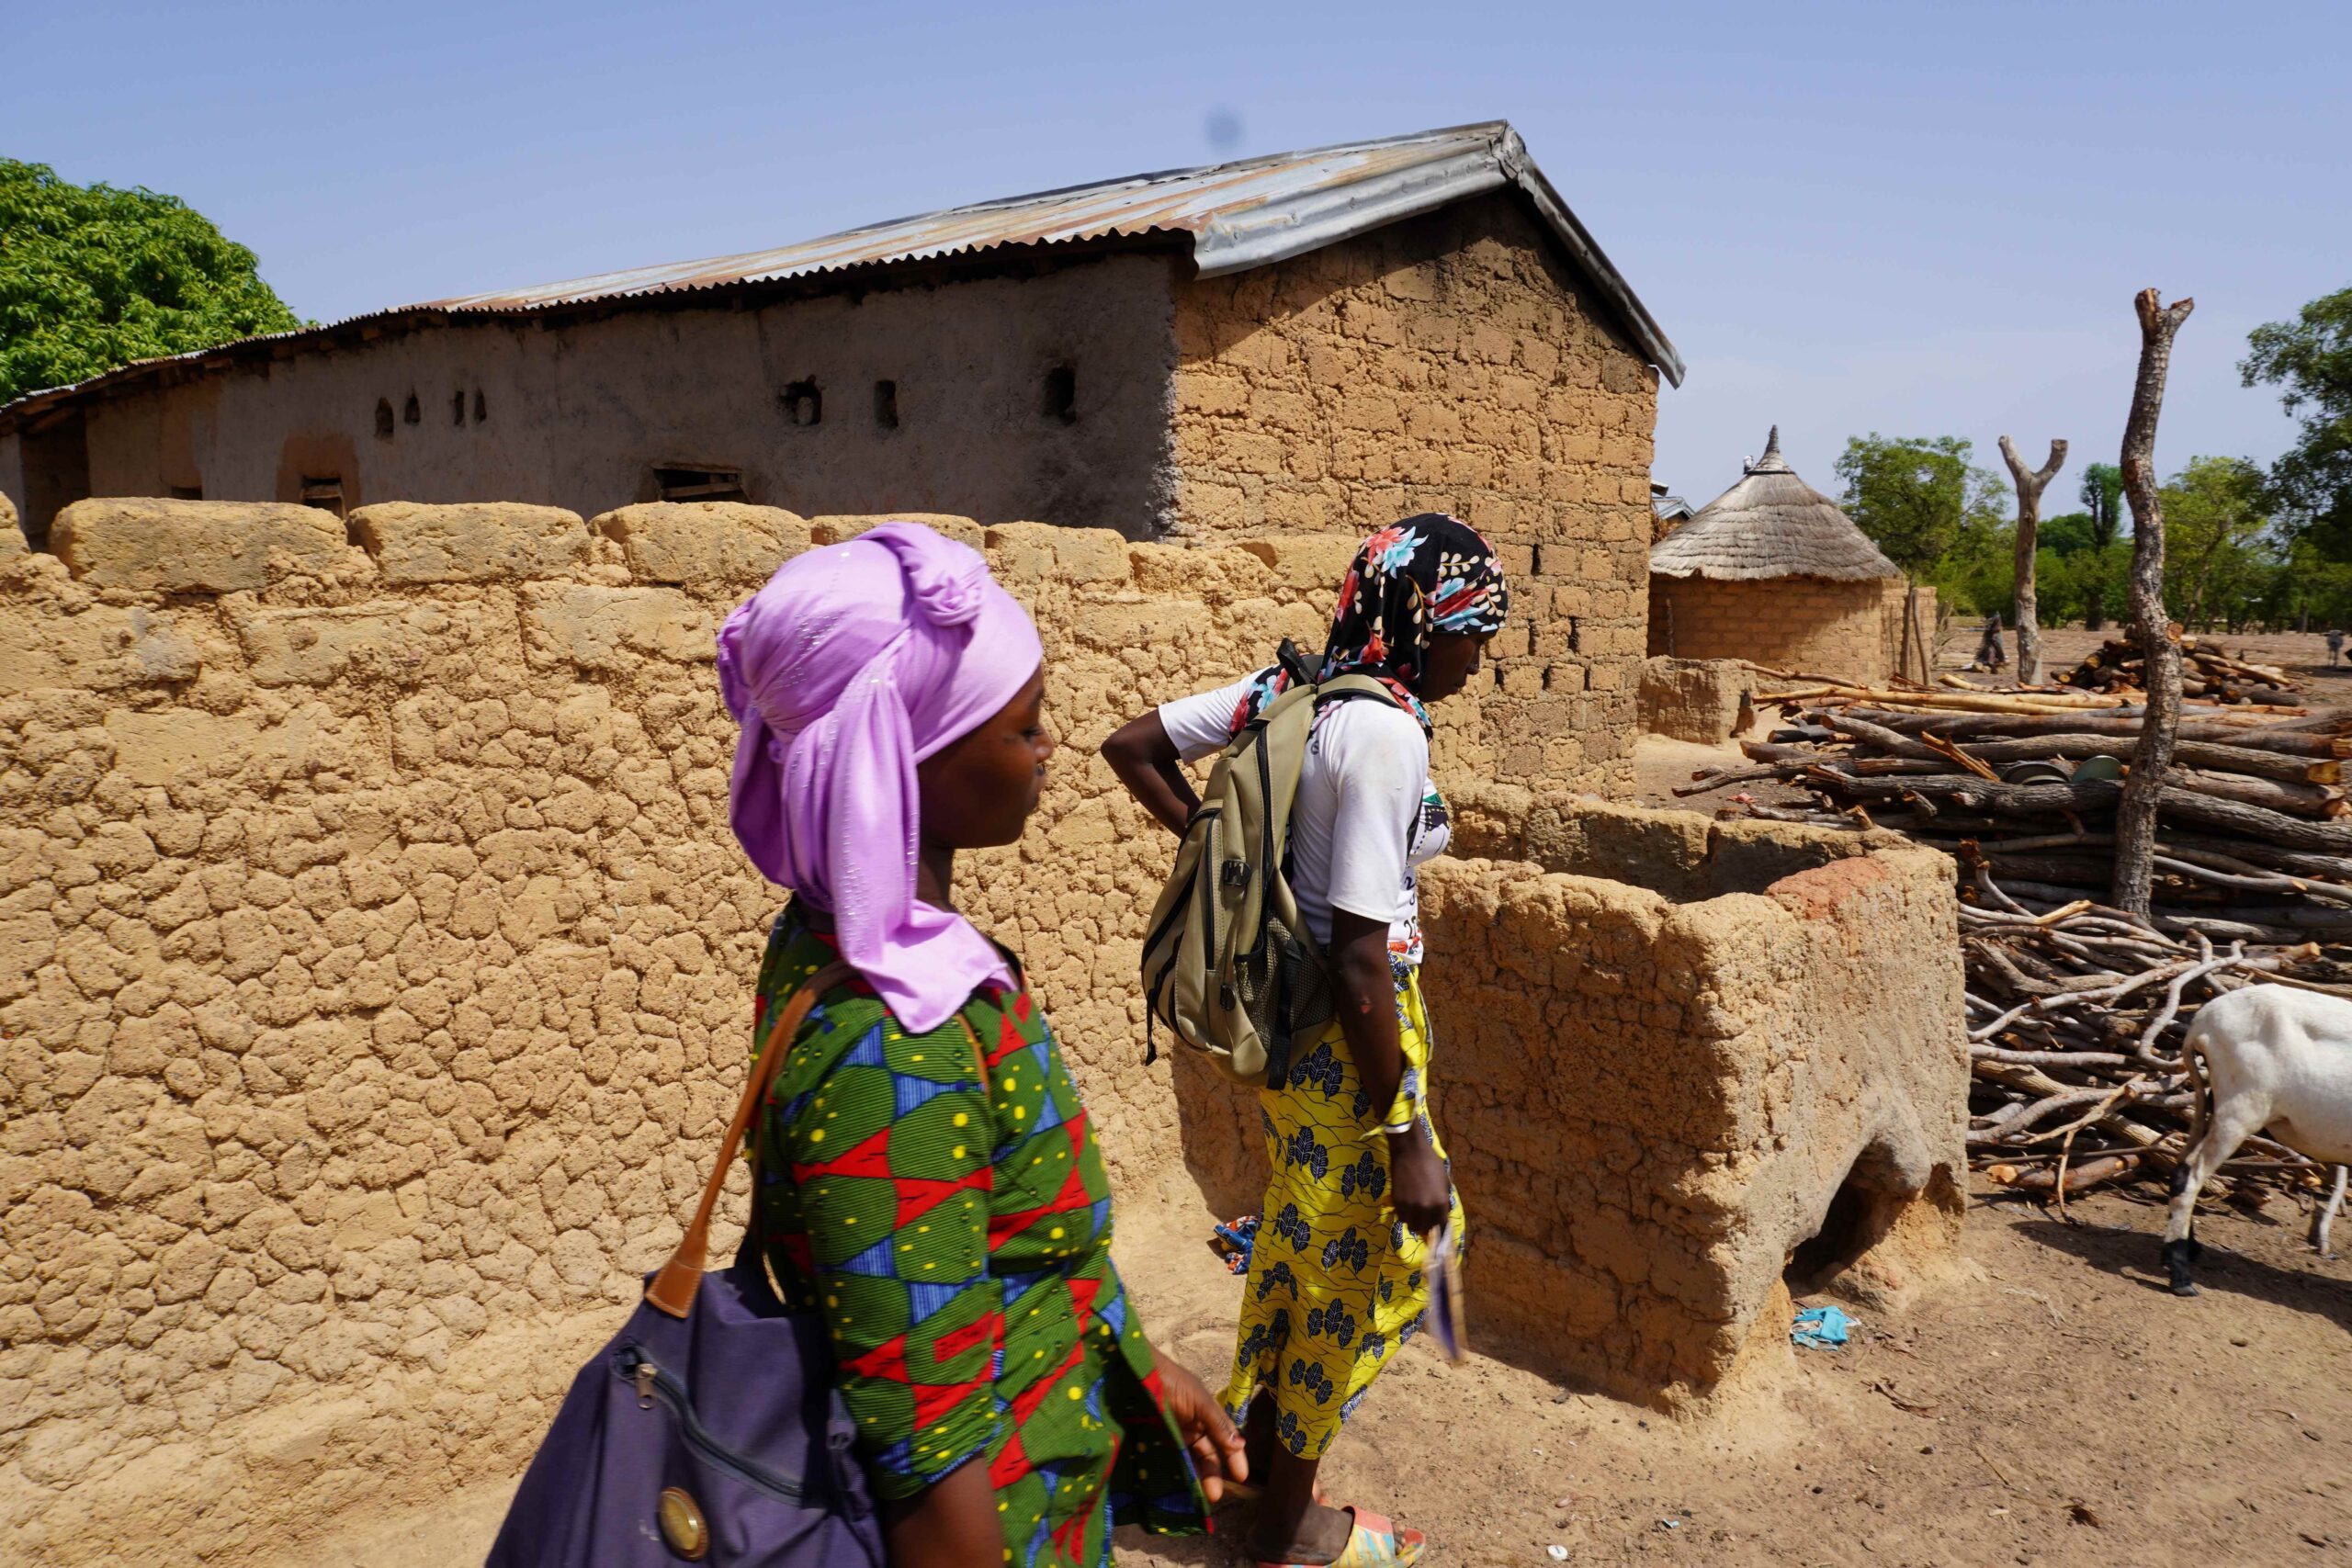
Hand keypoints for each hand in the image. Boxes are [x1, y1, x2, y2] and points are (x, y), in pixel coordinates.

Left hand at [1154, 1356, 1246, 1502]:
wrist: (1136, 1375)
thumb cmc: (1172, 1382)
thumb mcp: (1199, 1401)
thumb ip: (1217, 1424)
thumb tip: (1240, 1445)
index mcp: (1207, 1415)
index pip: (1225, 1440)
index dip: (1234, 1458)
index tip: (1242, 1478)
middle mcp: (1193, 1428)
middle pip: (1208, 1456)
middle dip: (1213, 1474)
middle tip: (1215, 1495)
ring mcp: (1174, 1436)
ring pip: (1190, 1462)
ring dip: (1196, 1479)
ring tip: (1199, 1497)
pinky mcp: (1156, 1443)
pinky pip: (1170, 1462)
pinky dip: (1177, 1475)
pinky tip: (1181, 1488)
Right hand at [1385, 1122, 1451, 1237]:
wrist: (1409, 1151)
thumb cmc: (1430, 1163)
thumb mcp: (1445, 1181)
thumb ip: (1444, 1199)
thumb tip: (1443, 1212)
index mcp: (1441, 1203)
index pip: (1442, 1226)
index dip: (1441, 1229)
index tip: (1439, 1230)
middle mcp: (1426, 1209)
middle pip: (1426, 1228)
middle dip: (1427, 1226)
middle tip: (1426, 1220)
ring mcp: (1410, 1207)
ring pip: (1412, 1225)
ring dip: (1415, 1222)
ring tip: (1415, 1214)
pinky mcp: (1397, 1203)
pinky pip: (1401, 1217)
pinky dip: (1404, 1216)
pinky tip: (1407, 1208)